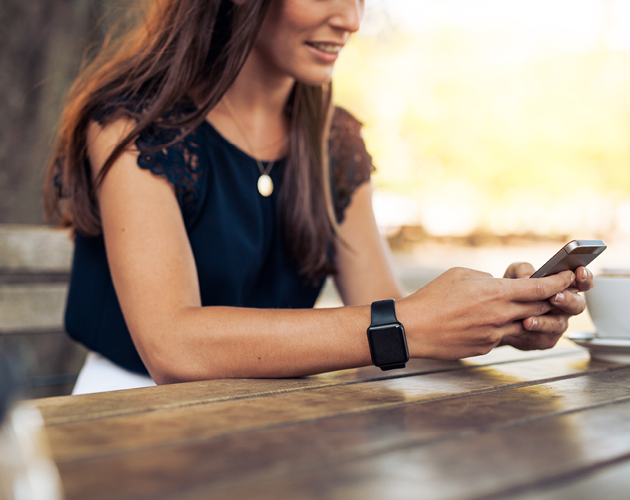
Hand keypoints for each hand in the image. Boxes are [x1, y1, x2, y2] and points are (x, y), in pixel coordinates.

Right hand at [396, 267, 574, 359]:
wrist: (413, 329)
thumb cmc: (432, 298)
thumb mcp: (459, 274)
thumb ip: (486, 278)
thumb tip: (498, 284)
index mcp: (495, 293)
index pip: (540, 289)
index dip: (559, 282)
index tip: (568, 277)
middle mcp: (499, 315)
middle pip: (539, 308)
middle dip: (550, 299)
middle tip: (553, 292)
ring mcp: (494, 335)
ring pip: (524, 325)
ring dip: (528, 316)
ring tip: (520, 308)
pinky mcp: (485, 348)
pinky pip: (503, 337)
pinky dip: (503, 328)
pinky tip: (488, 322)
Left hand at [499, 262, 593, 349]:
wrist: (496, 314)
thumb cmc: (512, 290)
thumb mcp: (514, 274)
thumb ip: (523, 270)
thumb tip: (528, 276)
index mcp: (564, 288)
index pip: (582, 282)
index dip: (585, 278)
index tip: (579, 272)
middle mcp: (565, 307)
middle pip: (578, 305)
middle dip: (567, 300)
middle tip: (554, 296)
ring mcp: (556, 324)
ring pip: (558, 324)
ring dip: (545, 321)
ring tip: (529, 319)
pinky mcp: (544, 339)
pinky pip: (542, 338)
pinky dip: (532, 332)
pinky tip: (522, 326)